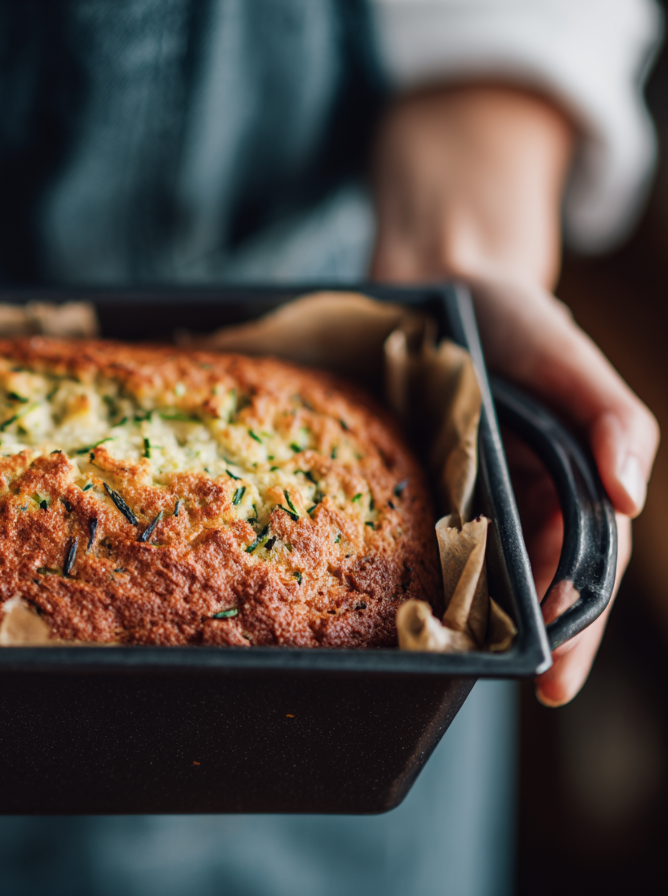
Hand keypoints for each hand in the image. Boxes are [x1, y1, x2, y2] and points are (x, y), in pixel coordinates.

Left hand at [371, 86, 657, 703]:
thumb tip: (629, 500)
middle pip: (533, 587)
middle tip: (496, 680)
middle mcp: (524, 504)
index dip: (577, 628)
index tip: (554, 678)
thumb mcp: (571, 357)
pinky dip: (415, 571)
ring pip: (476, 574)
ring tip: (445, 658)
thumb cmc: (520, 323)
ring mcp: (471, 499)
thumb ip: (613, 420)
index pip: (589, 572)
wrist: (443, 283)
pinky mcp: (420, 485)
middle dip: (522, 638)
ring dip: (468, 617)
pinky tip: (388, 603)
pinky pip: (420, 539)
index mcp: (573, 487)